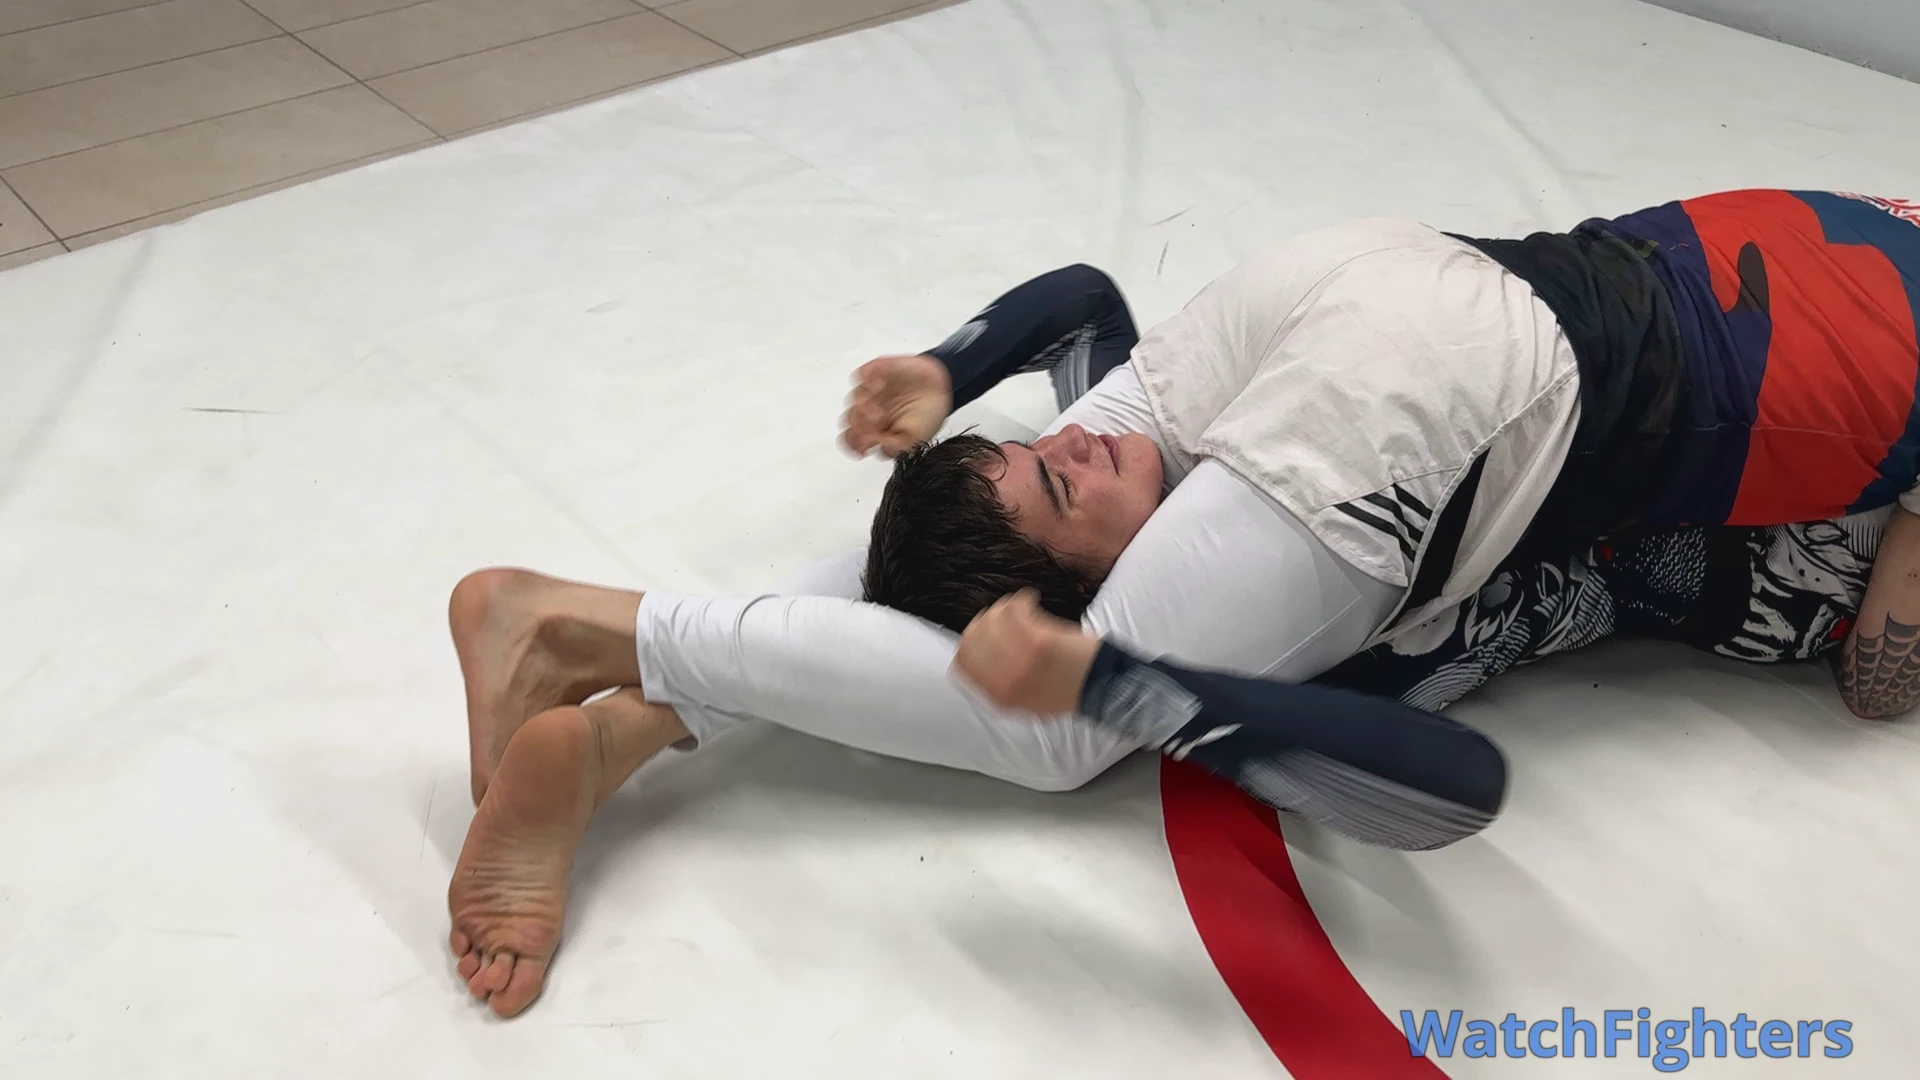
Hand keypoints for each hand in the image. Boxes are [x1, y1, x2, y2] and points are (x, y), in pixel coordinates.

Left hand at [840, 354, 952, 457]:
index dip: (855, 443)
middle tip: (877, 425)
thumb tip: (878, 447)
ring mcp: (870, 391)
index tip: (866, 445)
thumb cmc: (928, 413)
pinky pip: (862, 375)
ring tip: (880, 410)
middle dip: (861, 425)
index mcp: (874, 430)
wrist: (942, 386)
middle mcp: (868, 410)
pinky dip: (868, 381)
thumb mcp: (916, 439)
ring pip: (854, 399)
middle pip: (850, 419)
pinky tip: (880, 387)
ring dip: (864, 406)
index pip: (852, 439)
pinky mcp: (875, 371)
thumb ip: (895, 447)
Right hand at [953, 589, 1102, 715]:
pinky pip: (1015, 610)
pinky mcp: (1038, 642)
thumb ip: (995, 683)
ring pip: (992, 619)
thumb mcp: (1022, 699)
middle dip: (986, 619)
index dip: (968, 641)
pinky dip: (1022, 599)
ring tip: (1021, 607)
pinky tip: (1031, 600)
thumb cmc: (1065, 689)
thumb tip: (973, 655)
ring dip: (1006, 607)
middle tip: (1003, 614)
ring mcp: (1020, 661)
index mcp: (997, 696)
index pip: (960, 663)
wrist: (1101, 686)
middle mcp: (1004, 681)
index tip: (982, 630)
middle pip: (972, 636)